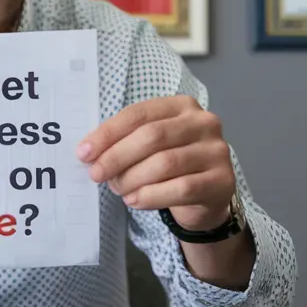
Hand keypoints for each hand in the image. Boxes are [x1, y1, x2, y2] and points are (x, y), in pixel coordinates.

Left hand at [77, 96, 234, 230]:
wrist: (205, 197)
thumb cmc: (171, 166)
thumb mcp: (149, 146)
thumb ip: (124, 141)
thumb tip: (89, 152)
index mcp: (182, 106)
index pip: (139, 114)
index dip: (108, 133)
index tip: (84, 152)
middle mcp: (204, 123)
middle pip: (152, 136)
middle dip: (117, 157)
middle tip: (96, 174)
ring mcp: (216, 151)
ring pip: (165, 163)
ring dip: (133, 179)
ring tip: (118, 189)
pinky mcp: (222, 181)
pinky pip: (180, 189)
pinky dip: (150, 196)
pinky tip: (134, 200)